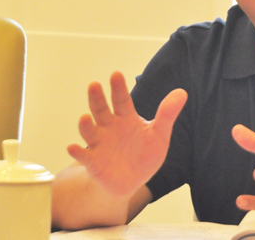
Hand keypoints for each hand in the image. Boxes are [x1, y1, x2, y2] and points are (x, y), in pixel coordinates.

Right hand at [67, 71, 186, 195]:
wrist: (132, 182)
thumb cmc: (145, 154)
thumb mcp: (159, 134)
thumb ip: (167, 114)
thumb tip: (182, 92)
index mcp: (126, 118)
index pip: (122, 100)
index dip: (119, 88)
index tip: (116, 74)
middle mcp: (109, 128)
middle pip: (101, 110)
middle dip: (97, 98)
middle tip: (94, 85)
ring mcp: (99, 144)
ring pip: (90, 131)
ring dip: (85, 125)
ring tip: (84, 118)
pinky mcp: (93, 162)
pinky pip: (84, 156)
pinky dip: (77, 152)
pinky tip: (72, 147)